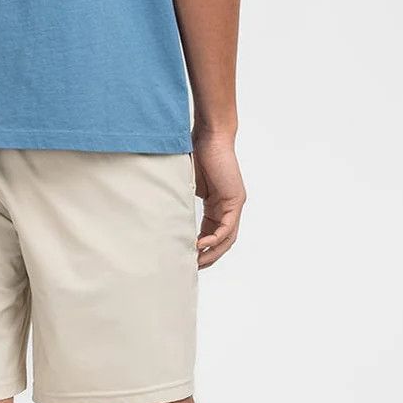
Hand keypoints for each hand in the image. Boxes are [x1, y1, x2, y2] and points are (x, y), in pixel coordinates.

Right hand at [191, 132, 245, 268]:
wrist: (209, 135)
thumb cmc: (196, 153)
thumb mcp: (187, 183)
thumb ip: (183, 200)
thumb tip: (166, 214)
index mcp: (218, 203)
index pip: (212, 232)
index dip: (201, 247)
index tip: (186, 257)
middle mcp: (229, 206)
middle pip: (222, 240)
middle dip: (208, 256)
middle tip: (192, 267)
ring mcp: (234, 203)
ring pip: (227, 237)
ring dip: (212, 252)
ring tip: (196, 262)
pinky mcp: (236, 200)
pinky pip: (228, 227)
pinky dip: (215, 238)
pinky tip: (200, 245)